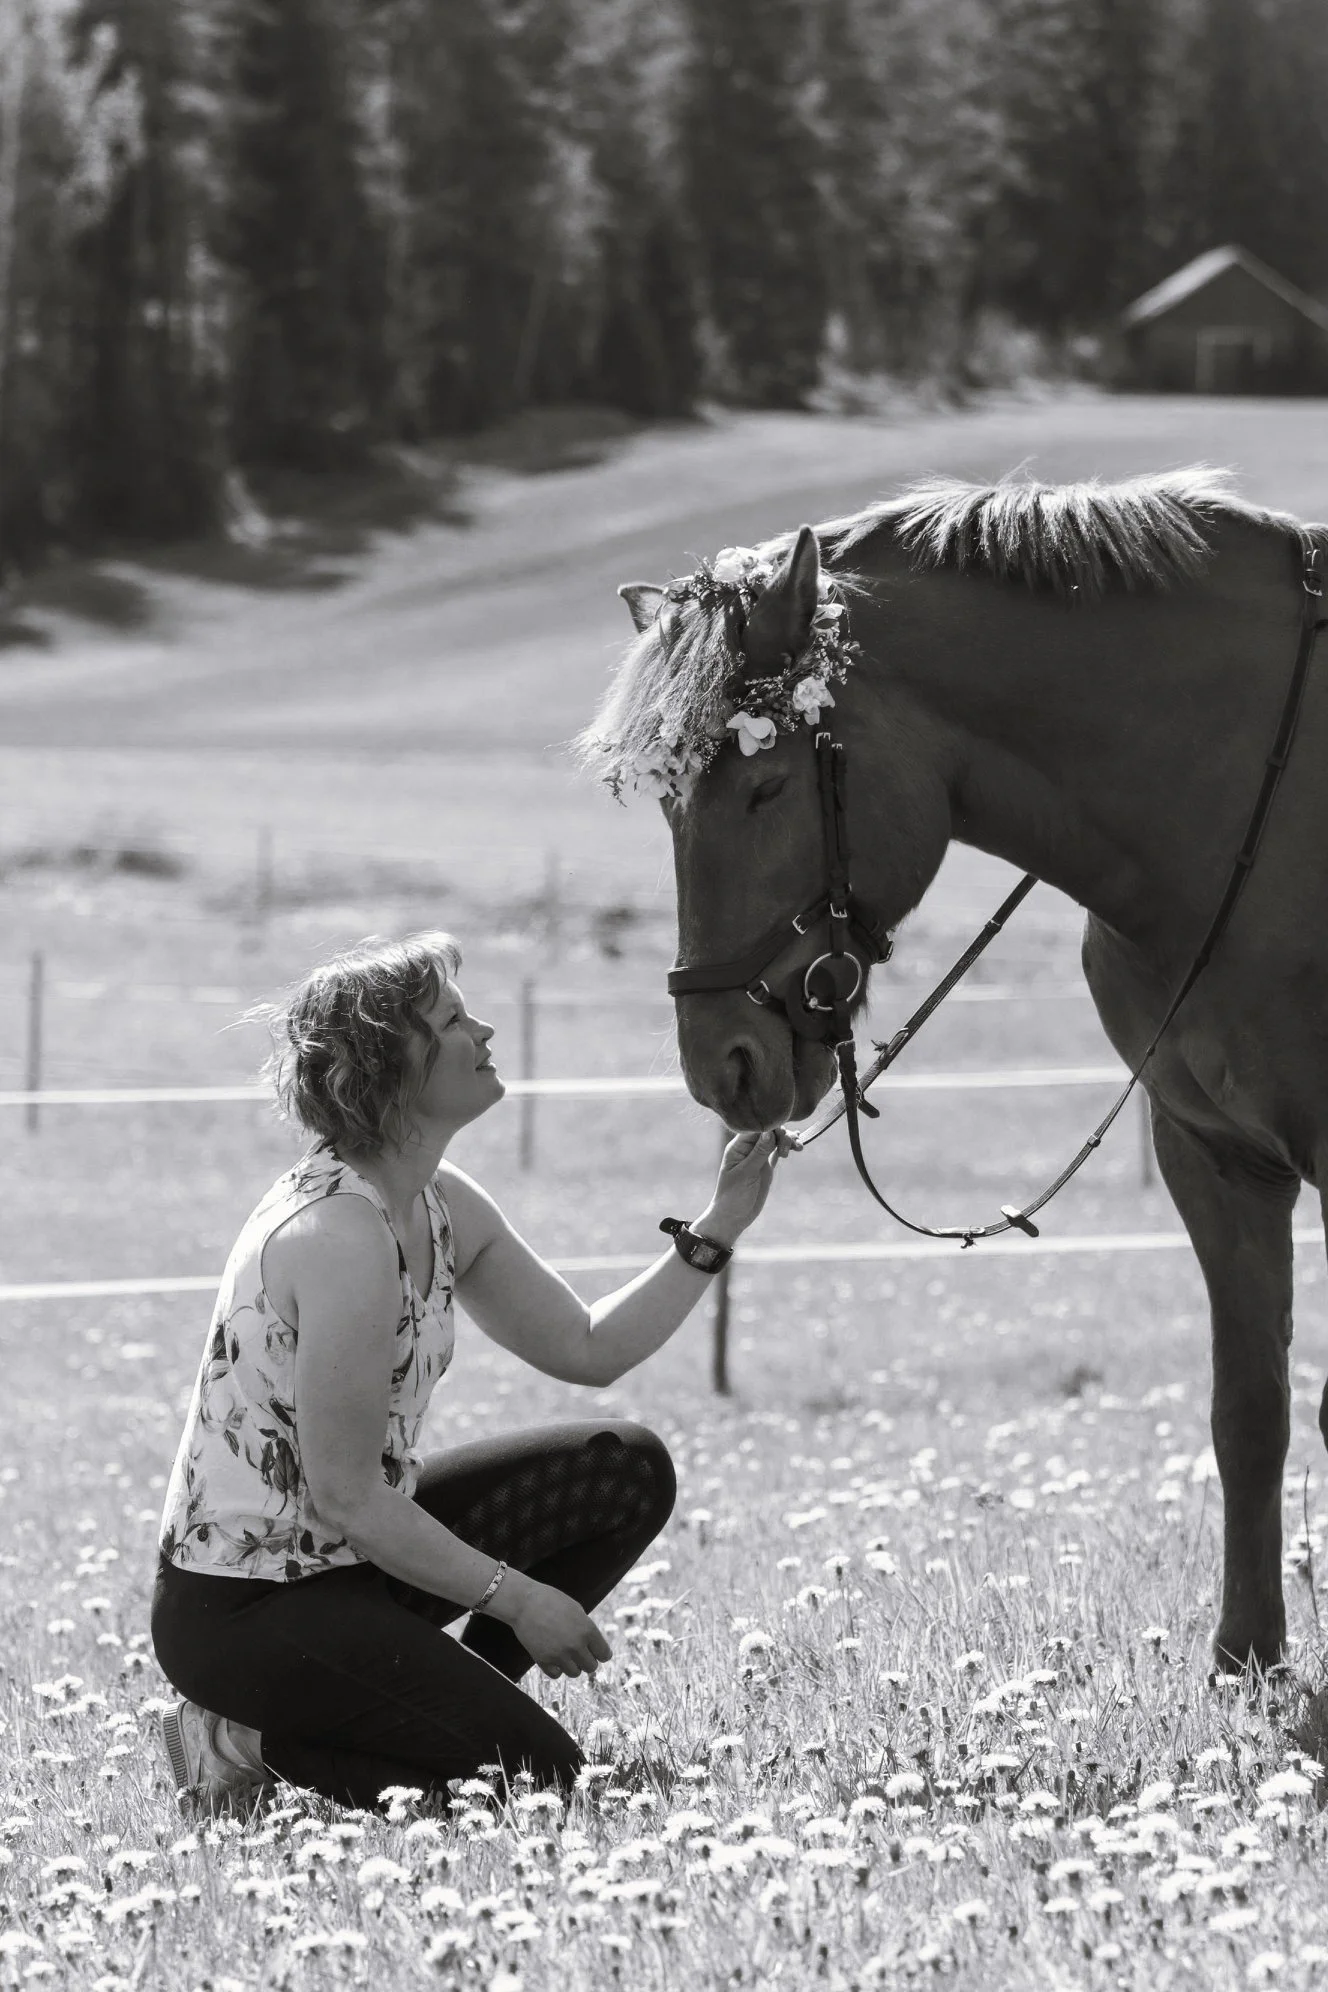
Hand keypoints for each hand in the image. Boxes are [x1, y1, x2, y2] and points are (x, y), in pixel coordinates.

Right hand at [498, 1576, 611, 1679]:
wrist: (524, 1602)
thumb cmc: (551, 1600)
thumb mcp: (576, 1610)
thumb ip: (587, 1629)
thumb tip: (594, 1645)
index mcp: (587, 1630)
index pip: (604, 1654)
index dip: (601, 1653)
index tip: (596, 1652)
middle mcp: (576, 1645)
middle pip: (591, 1667)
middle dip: (587, 1660)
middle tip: (579, 1652)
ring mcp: (559, 1654)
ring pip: (575, 1673)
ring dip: (572, 1665)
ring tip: (565, 1654)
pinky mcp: (543, 1661)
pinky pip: (556, 1675)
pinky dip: (556, 1668)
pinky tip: (554, 1657)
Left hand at [698, 1127, 797, 1244]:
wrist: (733, 1216)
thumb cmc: (733, 1196)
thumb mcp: (746, 1174)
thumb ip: (758, 1153)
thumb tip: (770, 1133)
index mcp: (738, 1147)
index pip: (756, 1127)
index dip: (771, 1126)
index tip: (783, 1135)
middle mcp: (748, 1149)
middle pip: (768, 1131)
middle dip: (782, 1135)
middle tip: (789, 1149)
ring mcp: (758, 1157)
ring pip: (775, 1140)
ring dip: (788, 1140)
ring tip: (798, 1148)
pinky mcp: (766, 1167)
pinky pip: (778, 1152)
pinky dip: (787, 1147)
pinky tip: (798, 1144)